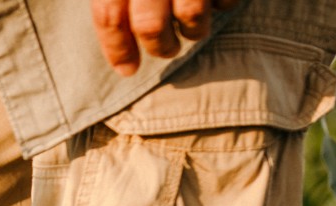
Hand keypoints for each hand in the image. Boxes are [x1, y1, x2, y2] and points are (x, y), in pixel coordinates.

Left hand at [91, 0, 240, 76]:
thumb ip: (121, 5)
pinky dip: (224, 5)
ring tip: (193, 26)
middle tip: (167, 49)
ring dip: (194, 30)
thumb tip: (119, 52)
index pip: (109, 14)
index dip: (116, 46)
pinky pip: (226, 0)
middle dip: (160, 46)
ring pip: (190, 14)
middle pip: (149, 24)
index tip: (127, 69)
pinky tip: (217, 2)